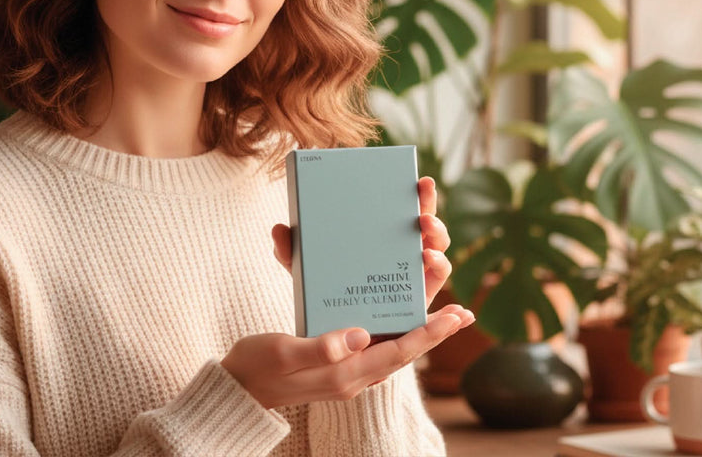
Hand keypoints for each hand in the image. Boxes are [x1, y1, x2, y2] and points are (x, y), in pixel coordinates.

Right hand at [221, 304, 473, 407]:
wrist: (238, 389)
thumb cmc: (256, 366)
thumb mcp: (283, 351)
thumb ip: (321, 347)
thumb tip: (359, 334)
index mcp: (345, 374)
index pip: (397, 352)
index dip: (427, 334)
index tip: (454, 316)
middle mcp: (353, 377)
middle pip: (404, 353)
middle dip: (434, 333)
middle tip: (463, 313)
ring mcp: (346, 373)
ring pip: (393, 352)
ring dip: (419, 333)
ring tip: (443, 315)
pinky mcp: (337, 366)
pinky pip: (376, 349)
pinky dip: (395, 333)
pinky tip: (397, 320)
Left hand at [271, 176, 452, 307]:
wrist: (331, 338)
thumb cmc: (324, 290)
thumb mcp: (305, 269)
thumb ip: (291, 251)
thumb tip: (278, 229)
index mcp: (378, 232)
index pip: (398, 205)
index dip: (413, 191)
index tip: (418, 177)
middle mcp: (401, 248)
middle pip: (424, 221)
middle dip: (429, 205)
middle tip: (424, 195)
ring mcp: (412, 272)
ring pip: (436, 248)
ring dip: (438, 237)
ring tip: (426, 234)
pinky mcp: (418, 297)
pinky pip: (436, 279)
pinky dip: (441, 266)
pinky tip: (430, 260)